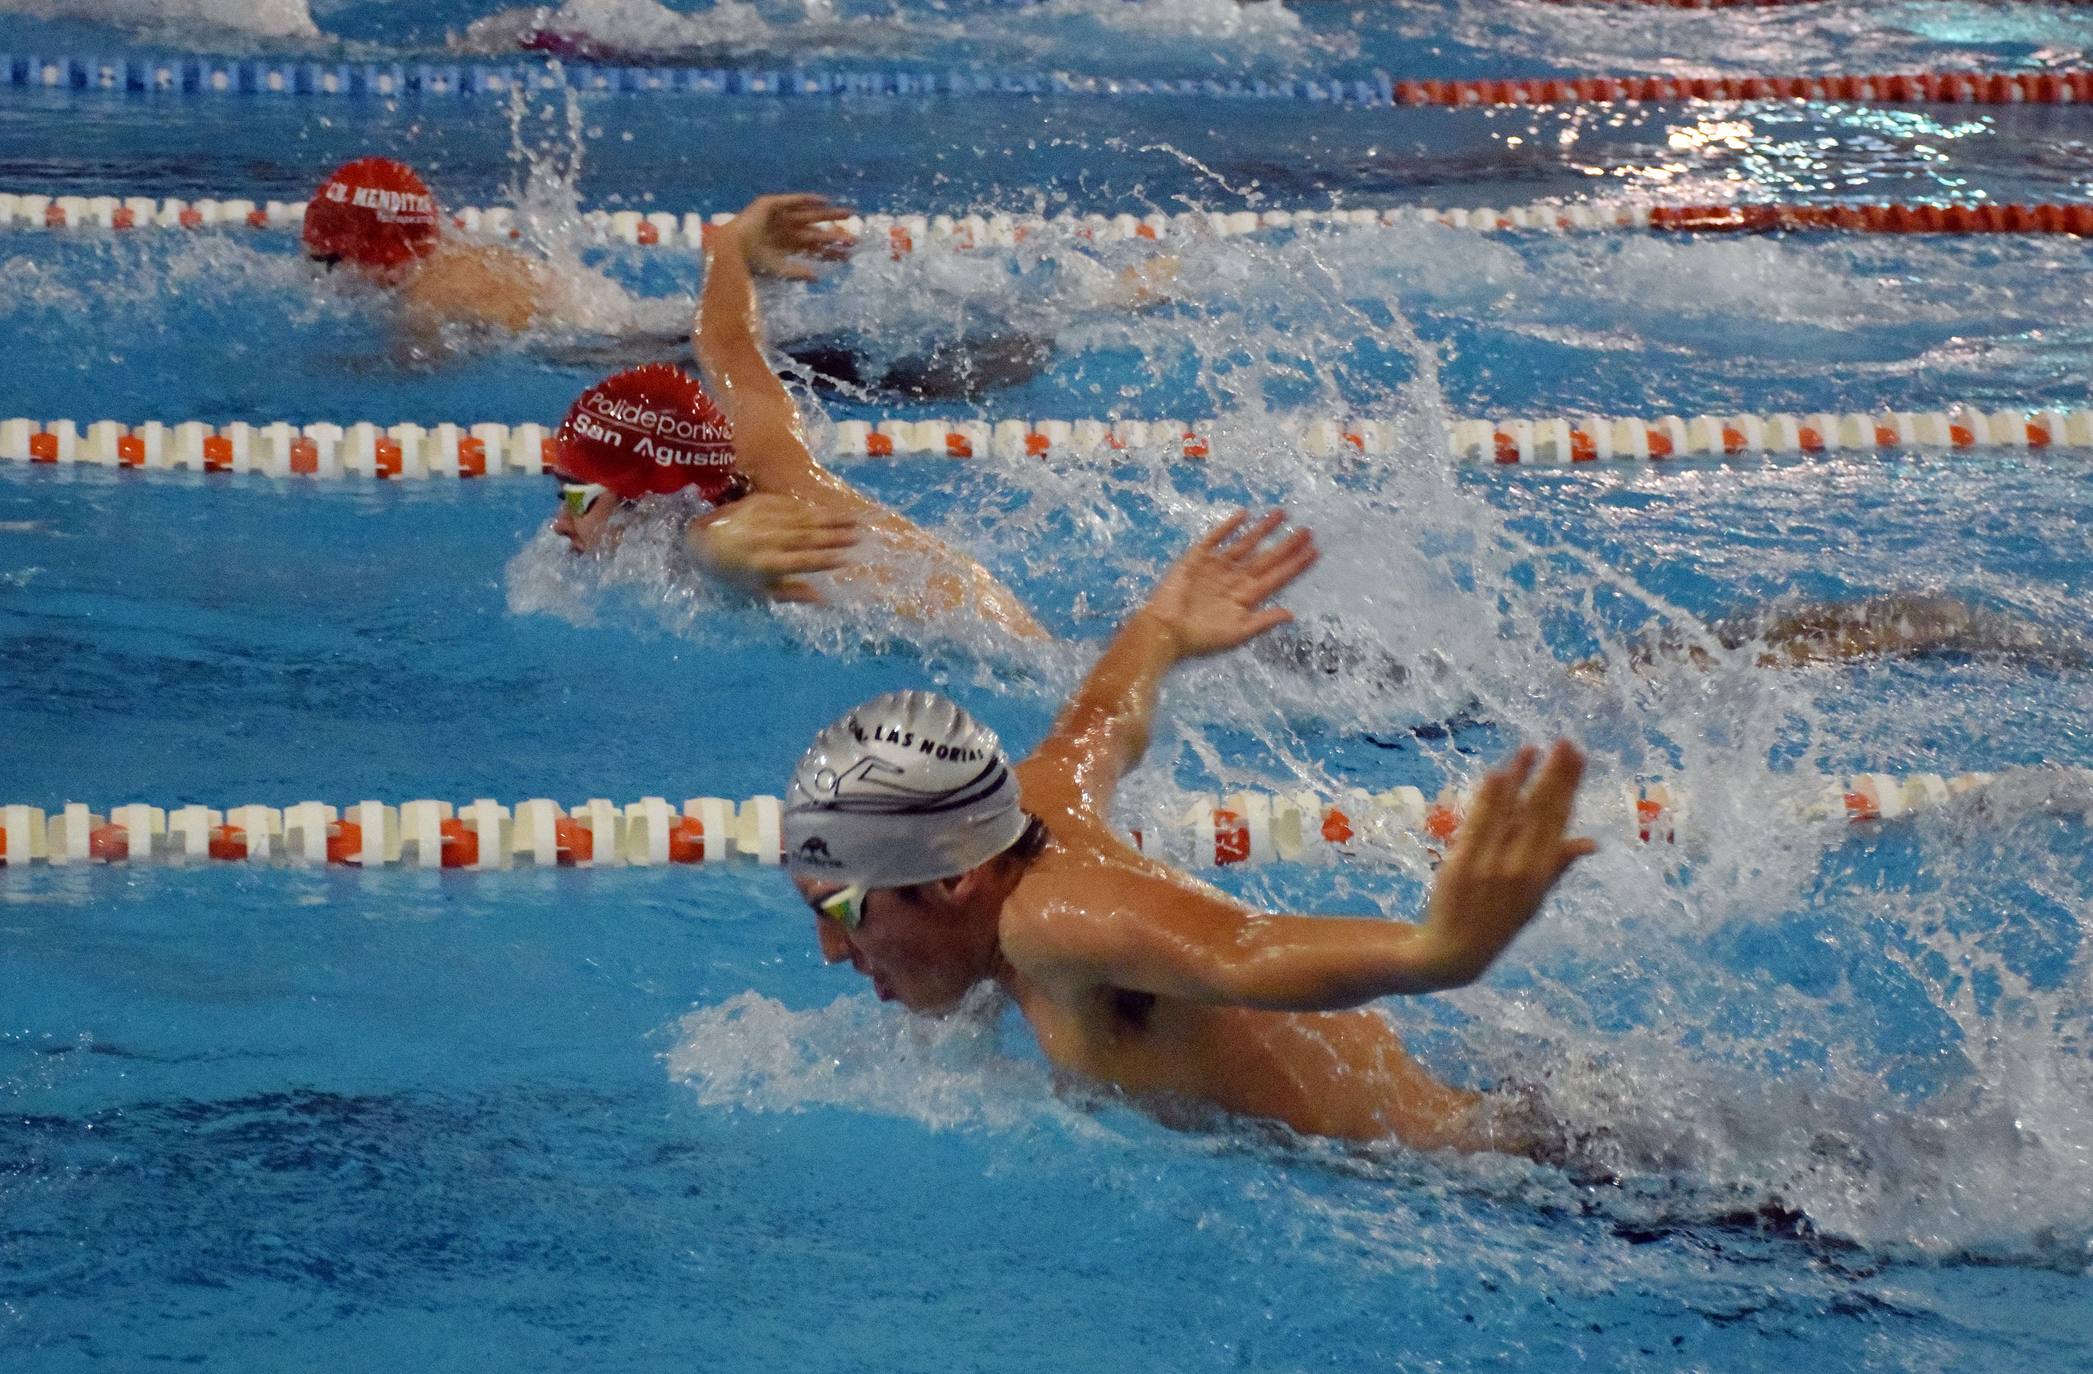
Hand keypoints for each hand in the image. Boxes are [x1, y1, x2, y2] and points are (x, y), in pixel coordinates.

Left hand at [686, 493, 857, 602]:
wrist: (702, 542)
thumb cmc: (733, 573)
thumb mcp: (759, 591)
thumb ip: (792, 593)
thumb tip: (823, 598)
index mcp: (766, 563)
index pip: (802, 561)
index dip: (825, 560)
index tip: (848, 559)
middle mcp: (766, 539)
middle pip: (807, 537)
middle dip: (835, 536)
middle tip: (860, 535)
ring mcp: (763, 518)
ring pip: (803, 518)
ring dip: (830, 519)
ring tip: (854, 519)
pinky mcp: (760, 501)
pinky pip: (792, 505)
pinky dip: (812, 508)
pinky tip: (830, 510)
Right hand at [725, 194, 853, 280]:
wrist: (732, 250)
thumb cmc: (751, 263)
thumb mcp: (779, 270)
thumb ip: (797, 273)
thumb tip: (818, 278)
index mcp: (787, 246)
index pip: (814, 249)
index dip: (831, 251)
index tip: (849, 254)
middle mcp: (786, 231)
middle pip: (816, 232)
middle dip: (835, 234)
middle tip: (854, 236)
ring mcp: (779, 217)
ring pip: (809, 216)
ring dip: (828, 214)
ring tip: (848, 213)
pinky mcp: (770, 205)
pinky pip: (793, 200)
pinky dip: (807, 199)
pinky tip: (824, 200)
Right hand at [1140, 510, 1317, 660]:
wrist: (1165, 629)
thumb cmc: (1200, 636)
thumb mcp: (1236, 633)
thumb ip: (1263, 621)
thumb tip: (1291, 613)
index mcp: (1246, 597)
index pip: (1276, 577)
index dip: (1295, 565)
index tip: (1315, 552)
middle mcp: (1235, 579)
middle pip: (1267, 558)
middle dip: (1287, 545)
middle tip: (1308, 530)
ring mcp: (1217, 567)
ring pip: (1246, 544)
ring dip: (1263, 530)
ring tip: (1281, 514)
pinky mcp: (1197, 558)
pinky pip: (1216, 538)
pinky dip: (1228, 527)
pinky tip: (1243, 515)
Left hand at [1418, 742, 1595, 988]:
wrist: (1453, 954)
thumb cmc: (1496, 920)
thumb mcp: (1534, 899)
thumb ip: (1558, 866)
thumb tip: (1591, 842)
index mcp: (1542, 876)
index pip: (1559, 822)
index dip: (1569, 788)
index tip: (1578, 757)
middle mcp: (1520, 870)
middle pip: (1540, 813)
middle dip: (1555, 776)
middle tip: (1566, 742)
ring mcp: (1489, 867)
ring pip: (1511, 814)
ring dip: (1522, 777)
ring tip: (1533, 747)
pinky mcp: (1459, 865)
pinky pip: (1477, 825)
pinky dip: (1489, 799)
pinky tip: (1498, 772)